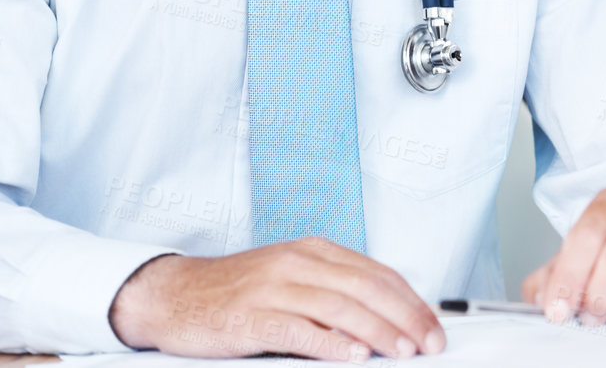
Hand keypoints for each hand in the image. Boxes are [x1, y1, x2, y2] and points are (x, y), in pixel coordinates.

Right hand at [108, 238, 444, 360]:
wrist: (173, 294)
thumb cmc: (236, 291)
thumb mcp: (291, 277)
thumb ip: (332, 290)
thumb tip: (383, 318)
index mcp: (313, 251)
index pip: (376, 273)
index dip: (410, 300)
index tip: (432, 324)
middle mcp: (298, 263)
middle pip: (366, 288)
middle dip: (405, 317)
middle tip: (429, 342)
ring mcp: (274, 288)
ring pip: (339, 307)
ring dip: (378, 331)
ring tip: (402, 351)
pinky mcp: (251, 317)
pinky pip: (298, 330)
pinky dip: (330, 343)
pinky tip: (353, 355)